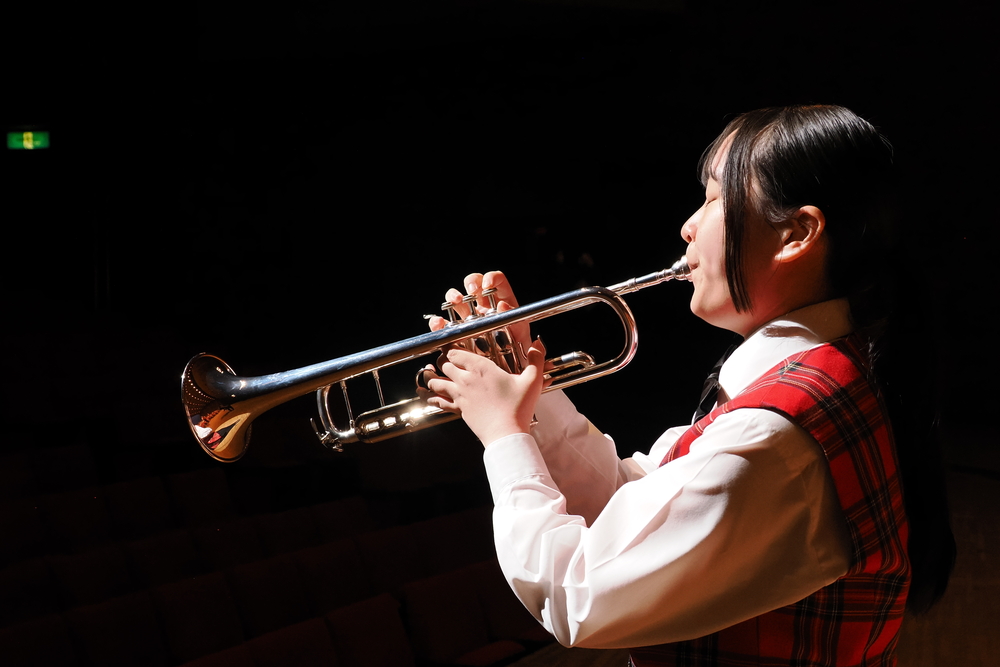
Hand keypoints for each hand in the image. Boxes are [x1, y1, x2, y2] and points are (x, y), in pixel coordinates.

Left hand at [423, 338, 546, 446]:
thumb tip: (539, 343)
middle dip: (443, 360)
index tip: (454, 347)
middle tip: (446, 359)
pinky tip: (427, 396)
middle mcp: (466, 379)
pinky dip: (431, 397)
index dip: (453, 349)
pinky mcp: (458, 410)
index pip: (456, 352)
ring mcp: (460, 395)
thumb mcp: (532, 380)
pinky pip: (438, 401)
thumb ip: (536, 359)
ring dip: (432, 376)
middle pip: (444, 364)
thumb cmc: (518, 408)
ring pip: (436, 381)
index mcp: (481, 368)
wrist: (506, 434)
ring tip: (430, 372)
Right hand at [426, 270, 530, 354]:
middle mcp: (483, 306)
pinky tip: (440, 323)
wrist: (508, 368)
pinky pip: (443, 324)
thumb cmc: (518, 348)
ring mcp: (469, 317)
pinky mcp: (457, 332)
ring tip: (456, 302)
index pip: (496, 280)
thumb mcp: (520, 333)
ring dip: (453, 296)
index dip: (491, 278)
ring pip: (455, 299)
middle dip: (470, 282)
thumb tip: (502, 306)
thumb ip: (515, 319)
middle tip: (472, 290)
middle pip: (473, 283)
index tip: (488, 285)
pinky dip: (438, 322)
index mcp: (501, 300)